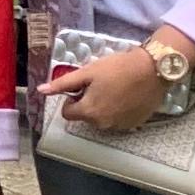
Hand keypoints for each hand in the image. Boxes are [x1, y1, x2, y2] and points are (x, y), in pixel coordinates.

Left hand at [42, 46, 165, 133]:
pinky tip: (127, 95)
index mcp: (89, 112)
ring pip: (102, 118)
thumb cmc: (118, 68)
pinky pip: (119, 119)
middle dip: (88, 102)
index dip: (72, 98)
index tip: (83, 86)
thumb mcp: (87, 72)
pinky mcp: (135, 123)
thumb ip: (63, 84)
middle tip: (100, 85)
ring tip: (115, 88)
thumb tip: (41, 91)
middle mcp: (104, 124)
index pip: (68, 113)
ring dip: (104, 107)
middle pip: (86, 116)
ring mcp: (121, 126)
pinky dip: (119, 110)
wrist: (153, 69)